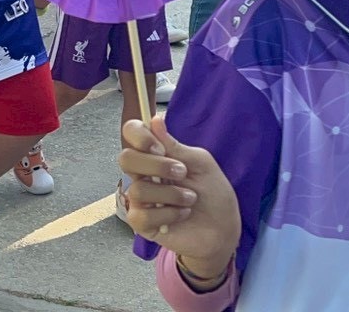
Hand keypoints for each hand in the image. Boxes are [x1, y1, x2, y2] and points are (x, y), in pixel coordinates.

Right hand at [119, 115, 239, 279]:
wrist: (223, 228)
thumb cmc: (213, 193)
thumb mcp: (200, 164)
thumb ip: (176, 146)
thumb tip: (155, 120)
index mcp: (155, 154)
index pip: (131, 133)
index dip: (139, 135)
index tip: (160, 147)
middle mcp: (143, 174)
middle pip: (125, 159)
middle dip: (156, 165)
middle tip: (181, 172)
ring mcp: (141, 199)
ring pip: (138, 189)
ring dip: (172, 194)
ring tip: (190, 199)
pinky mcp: (142, 223)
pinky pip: (141, 215)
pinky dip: (168, 214)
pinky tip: (182, 214)